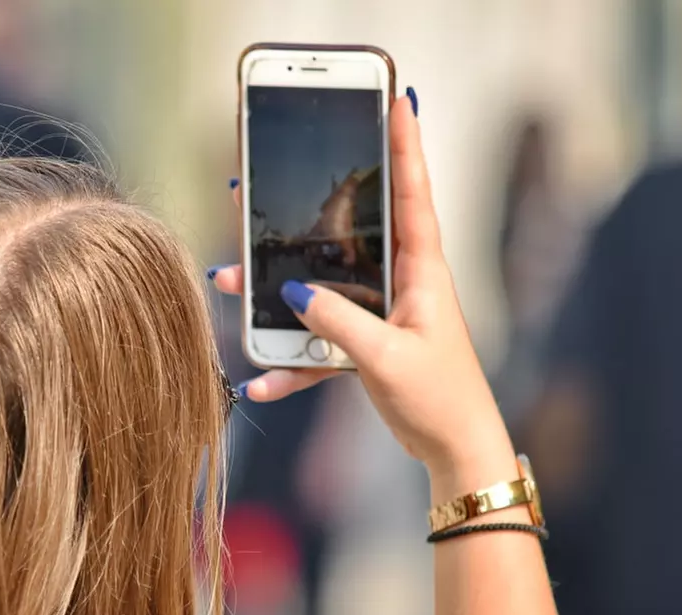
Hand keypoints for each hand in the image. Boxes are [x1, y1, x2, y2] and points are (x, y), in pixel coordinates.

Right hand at [214, 96, 512, 487]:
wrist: (453, 449)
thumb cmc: (440, 396)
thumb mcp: (388, 357)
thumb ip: (340, 322)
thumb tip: (294, 292)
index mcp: (421, 271)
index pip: (412, 194)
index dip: (407, 146)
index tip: (400, 99)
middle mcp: (398, 283)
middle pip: (342, 235)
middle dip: (299, 214)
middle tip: (255, 187)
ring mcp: (378, 312)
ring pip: (317, 288)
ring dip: (273, 292)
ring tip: (229, 283)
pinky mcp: (362, 344)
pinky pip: (315, 342)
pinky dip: (289, 361)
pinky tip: (260, 382)